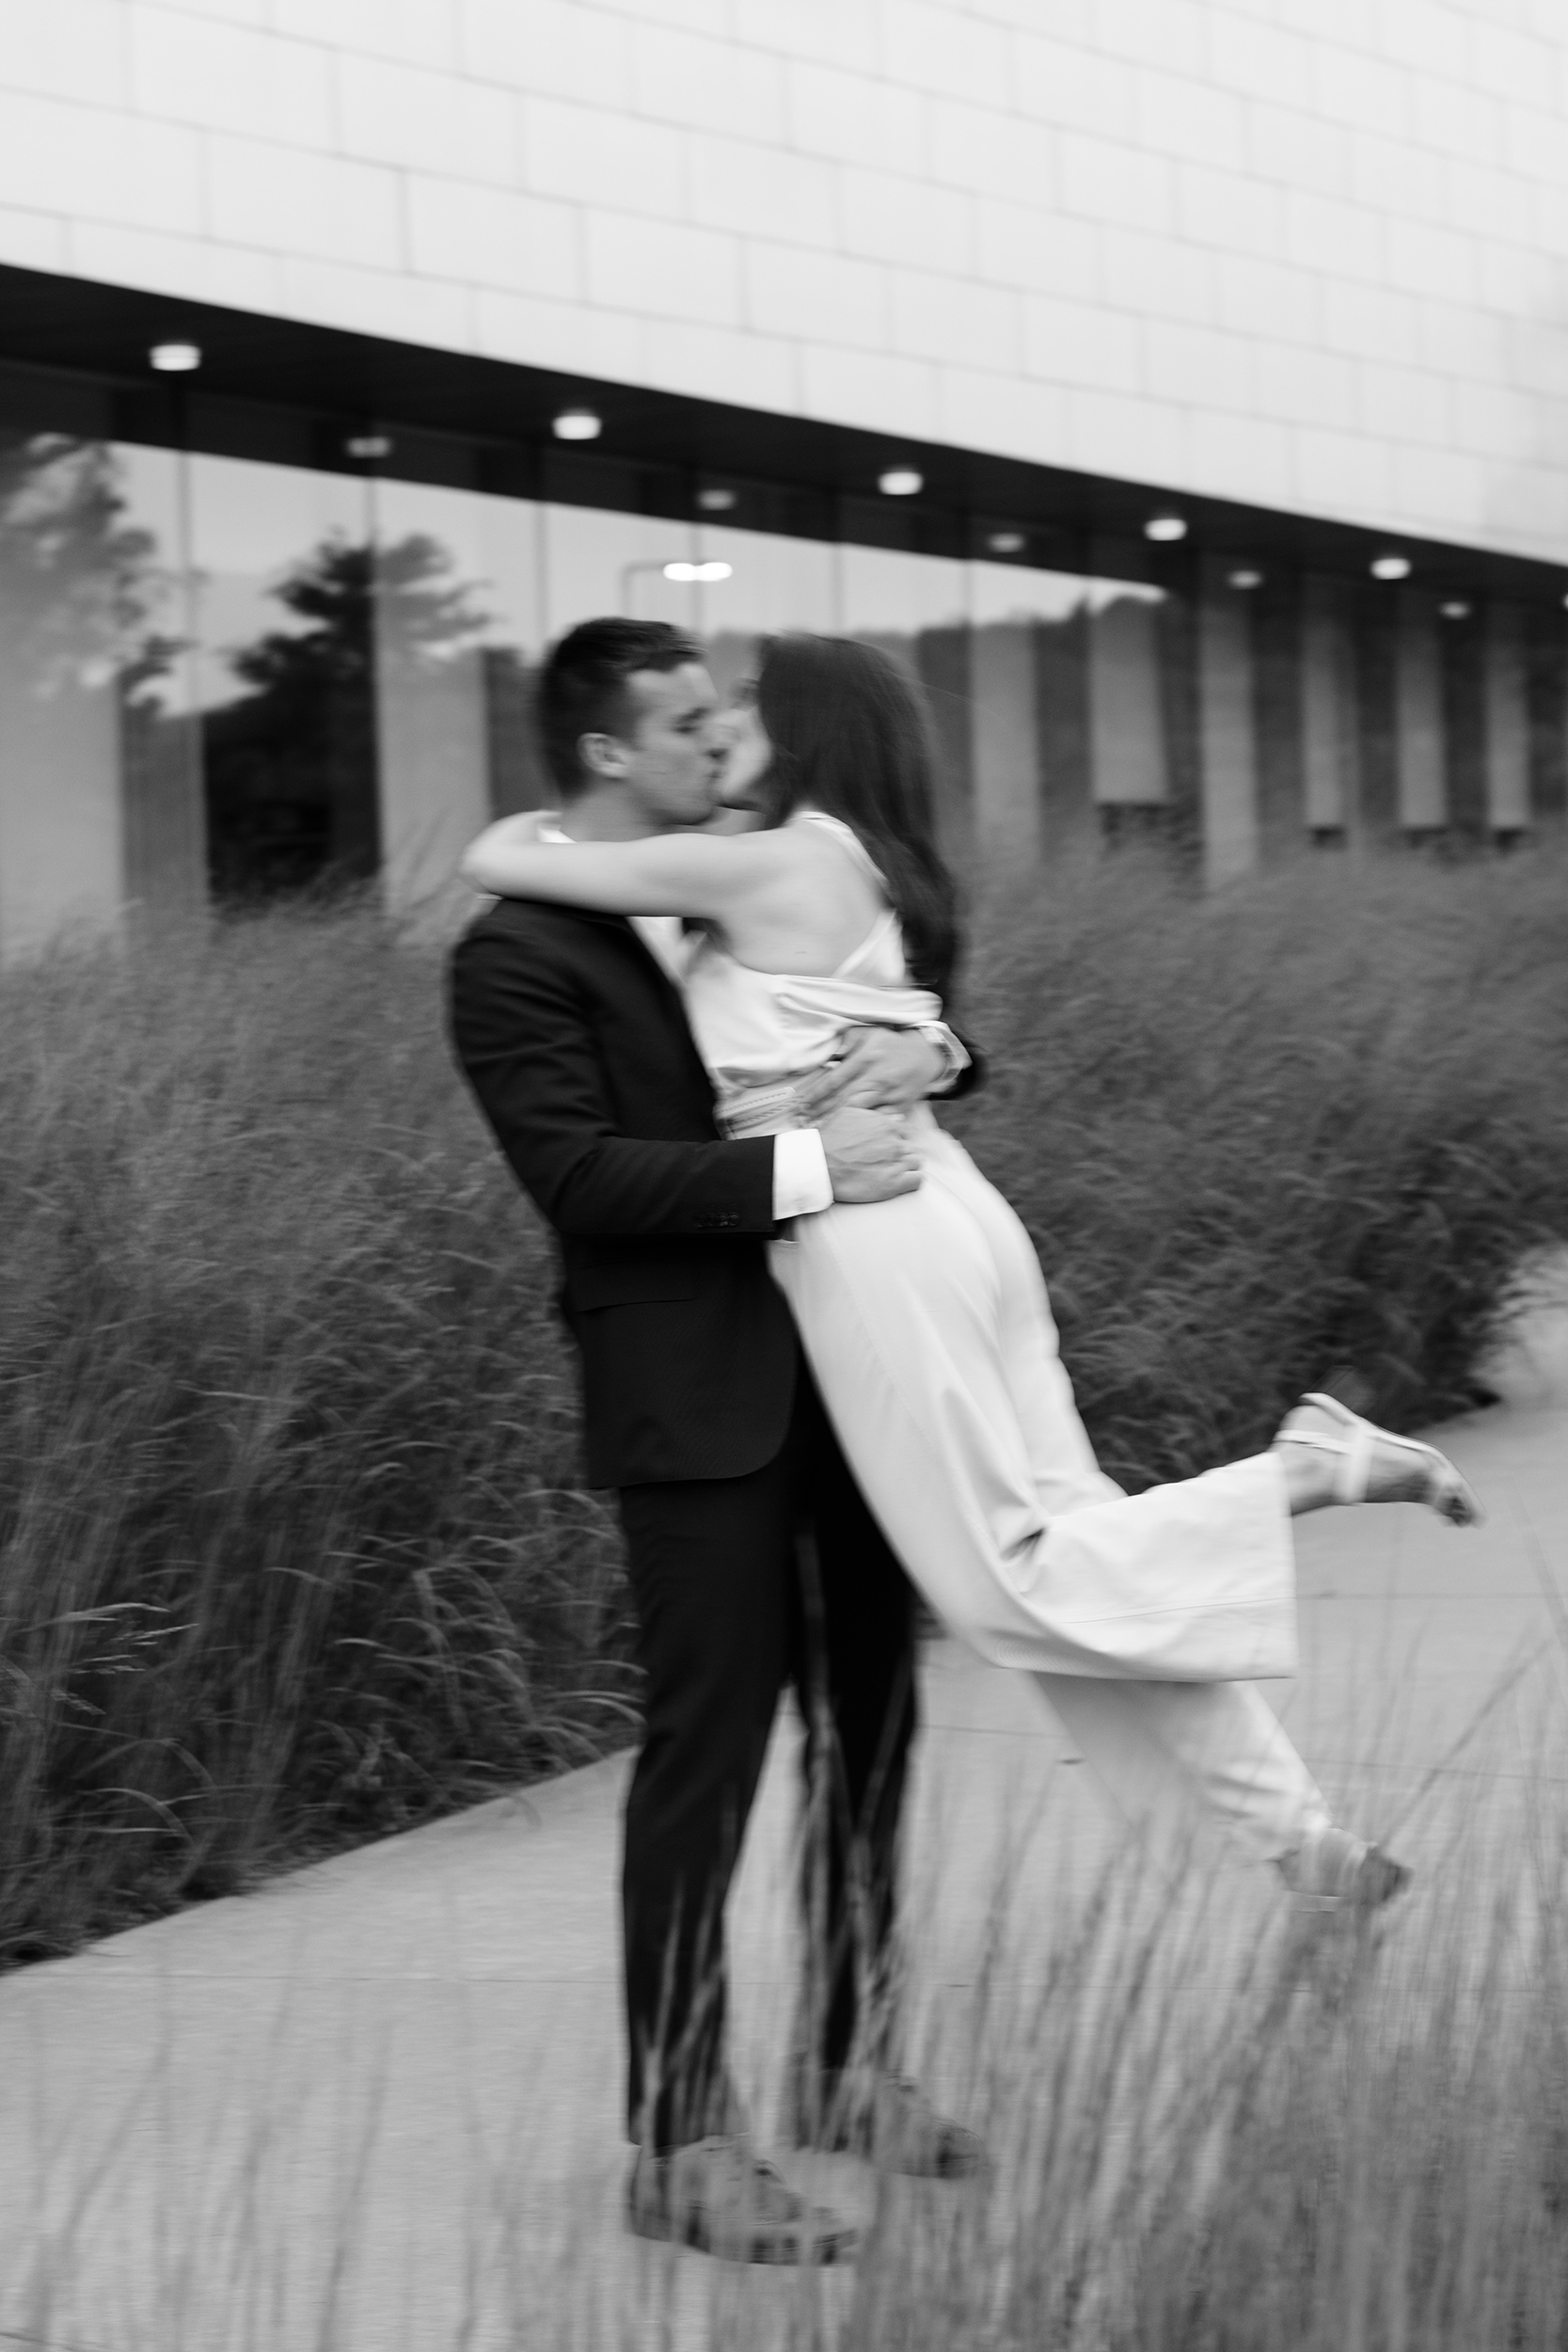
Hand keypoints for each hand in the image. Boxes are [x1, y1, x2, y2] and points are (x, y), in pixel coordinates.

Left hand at [795, 1028, 945, 1119]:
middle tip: (803, 1122)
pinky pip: (878, 1122)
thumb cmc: (891, 1045)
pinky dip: (863, 1129)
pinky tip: (847, 1136)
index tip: (801, 1104)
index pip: (835, 1080)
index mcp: (866, 1059)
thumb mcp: (869, 1033)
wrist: (924, 1056)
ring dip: (837, 1124)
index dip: (816, 1094)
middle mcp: (877, 1079)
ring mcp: (889, 1095)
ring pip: (859, 1114)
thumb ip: (848, 1040)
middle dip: (821, 1112)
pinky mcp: (899, 1108)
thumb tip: (831, 1055)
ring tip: (819, 1131)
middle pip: (843, 1101)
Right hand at [818, 1105, 921, 1203]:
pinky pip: (917, 1180)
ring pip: (916, 1162)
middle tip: (886, 1163)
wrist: (819, 1164)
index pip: (904, 1132)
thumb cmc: (830, 1140)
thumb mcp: (846, 1111)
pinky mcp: (894, 1183)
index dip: (896, 1140)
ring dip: (907, 1167)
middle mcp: (894, 1142)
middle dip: (902, 1154)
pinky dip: (912, 1181)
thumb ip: (867, 1102)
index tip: (885, 1148)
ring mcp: (896, 1162)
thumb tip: (882, 1099)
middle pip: (911, 1147)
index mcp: (886, 1125)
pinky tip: (900, 1182)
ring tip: (891, 1173)